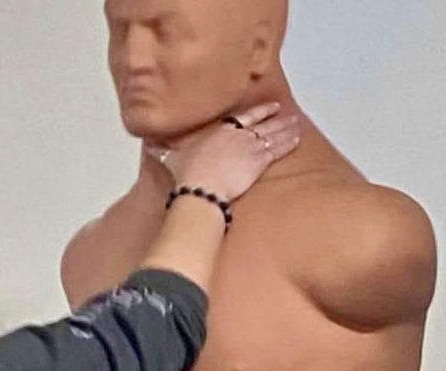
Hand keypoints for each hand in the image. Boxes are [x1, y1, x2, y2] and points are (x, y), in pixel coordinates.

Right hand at [148, 103, 300, 202]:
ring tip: (297, 124)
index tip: (268, 107)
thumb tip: (148, 143)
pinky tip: (298, 138)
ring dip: (287, 129)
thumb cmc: (185, 175)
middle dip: (276, 118)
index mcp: (218, 132)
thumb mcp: (170, 158)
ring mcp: (249, 148)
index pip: (241, 118)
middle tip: (288, 113)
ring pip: (273, 134)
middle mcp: (236, 136)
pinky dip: (289, 143)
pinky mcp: (258, 162)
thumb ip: (162, 149)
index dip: (257, 112)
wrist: (200, 188)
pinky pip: (277, 149)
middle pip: (261, 124)